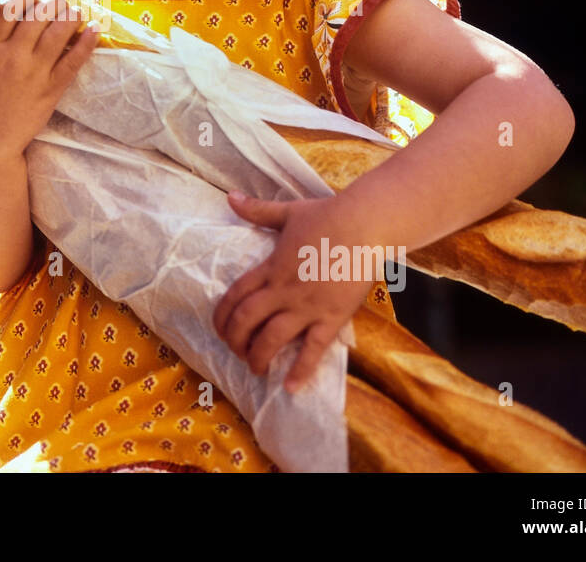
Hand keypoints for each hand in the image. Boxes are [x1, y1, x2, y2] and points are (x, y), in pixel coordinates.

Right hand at [0, 0, 100, 162]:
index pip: (7, 10)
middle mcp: (13, 57)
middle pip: (37, 15)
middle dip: (51, 1)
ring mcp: (34, 73)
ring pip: (58, 32)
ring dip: (70, 14)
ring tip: (76, 9)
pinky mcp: (51, 90)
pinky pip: (74, 60)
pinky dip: (87, 42)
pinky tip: (95, 29)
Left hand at [212, 192, 376, 393]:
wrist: (366, 223)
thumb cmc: (328, 215)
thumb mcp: (287, 212)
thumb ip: (257, 210)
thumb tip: (230, 196)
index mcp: (271, 267)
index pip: (235, 296)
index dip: (222, 316)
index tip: (220, 329)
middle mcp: (284, 289)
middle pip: (247, 320)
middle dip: (236, 341)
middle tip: (236, 352)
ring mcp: (307, 305)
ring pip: (273, 338)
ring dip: (259, 357)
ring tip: (256, 368)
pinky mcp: (332, 315)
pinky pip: (313, 348)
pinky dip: (301, 369)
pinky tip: (291, 387)